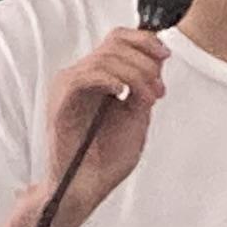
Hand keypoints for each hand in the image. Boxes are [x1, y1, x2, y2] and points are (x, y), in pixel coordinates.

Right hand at [42, 28, 166, 208]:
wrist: (86, 187)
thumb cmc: (107, 158)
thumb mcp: (136, 116)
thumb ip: (143, 88)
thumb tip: (155, 61)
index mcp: (99, 78)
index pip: (118, 39)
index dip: (144, 41)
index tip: (165, 56)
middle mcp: (82, 77)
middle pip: (115, 44)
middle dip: (145, 63)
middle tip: (157, 91)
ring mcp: (69, 87)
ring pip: (104, 57)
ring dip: (134, 74)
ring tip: (146, 100)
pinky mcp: (61, 101)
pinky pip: (85, 76)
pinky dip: (110, 79)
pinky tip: (122, 94)